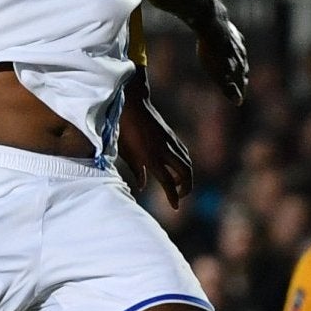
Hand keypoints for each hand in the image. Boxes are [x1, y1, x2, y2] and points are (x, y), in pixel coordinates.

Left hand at [118, 90, 194, 206]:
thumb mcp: (125, 153)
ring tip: (177, 184)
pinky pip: (184, 153)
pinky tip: (176, 168)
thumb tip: (142, 186)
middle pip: (186, 173)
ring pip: (187, 163)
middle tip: (179, 196)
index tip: (175, 207)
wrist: (131, 103)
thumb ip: (137, 171)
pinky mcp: (171, 136)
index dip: (173, 197)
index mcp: (151, 157)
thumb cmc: (123, 129)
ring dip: (186, 177)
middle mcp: (165, 151)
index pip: (168, 182)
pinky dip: (184, 164)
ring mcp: (170, 142)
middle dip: (186, 188)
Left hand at [194, 12, 248, 105]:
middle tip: (241, 84)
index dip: (240, 91)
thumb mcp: (218, 73)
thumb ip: (228, 87)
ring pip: (240, 55)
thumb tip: (238, 102)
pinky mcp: (232, 31)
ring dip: (239, 63)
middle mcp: (241, 55)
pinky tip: (232, 45)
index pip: (241, 82)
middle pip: (243, 69)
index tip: (239, 99)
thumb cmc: (212, 51)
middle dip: (241, 78)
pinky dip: (234, 46)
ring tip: (237, 66)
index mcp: (238, 66)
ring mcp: (237, 42)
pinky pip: (235, 41)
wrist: (212, 24)